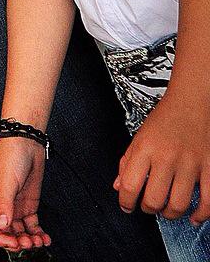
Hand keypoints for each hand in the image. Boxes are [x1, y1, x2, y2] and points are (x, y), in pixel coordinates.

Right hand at [0, 138, 50, 250]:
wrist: (27, 144)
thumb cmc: (11, 156)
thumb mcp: (6, 181)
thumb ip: (4, 204)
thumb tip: (2, 225)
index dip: (0, 240)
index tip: (13, 243)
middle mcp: (2, 206)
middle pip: (5, 234)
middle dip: (17, 242)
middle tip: (29, 243)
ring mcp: (16, 206)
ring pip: (20, 232)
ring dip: (29, 240)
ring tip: (39, 240)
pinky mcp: (28, 205)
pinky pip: (32, 226)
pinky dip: (38, 234)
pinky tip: (44, 236)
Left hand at [115, 89, 209, 223]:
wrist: (192, 102)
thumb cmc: (165, 117)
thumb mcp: (139, 135)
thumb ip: (127, 161)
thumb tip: (119, 186)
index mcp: (145, 148)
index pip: (130, 184)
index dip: (125, 201)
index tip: (126, 205)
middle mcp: (167, 157)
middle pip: (155, 199)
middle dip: (148, 209)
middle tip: (147, 206)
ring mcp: (190, 164)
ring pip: (179, 204)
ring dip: (170, 214)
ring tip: (166, 210)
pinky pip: (208, 201)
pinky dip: (201, 215)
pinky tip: (193, 217)